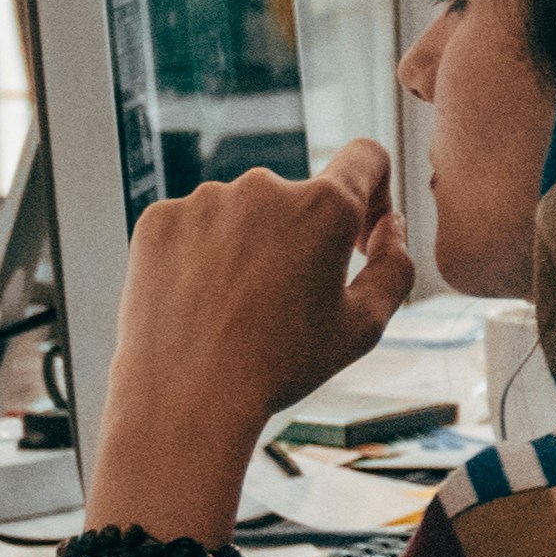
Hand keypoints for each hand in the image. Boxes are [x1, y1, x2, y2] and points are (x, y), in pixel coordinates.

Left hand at [100, 142, 399, 509]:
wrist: (186, 398)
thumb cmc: (280, 366)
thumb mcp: (365, 326)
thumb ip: (396, 265)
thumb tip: (390, 226)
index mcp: (325, 207)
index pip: (367, 158)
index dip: (375, 192)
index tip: (357, 236)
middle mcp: (264, 186)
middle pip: (298, 196)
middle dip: (302, 236)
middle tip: (287, 299)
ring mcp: (205, 199)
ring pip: (243, 212)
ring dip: (250, 244)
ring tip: (237, 308)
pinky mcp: (159, 218)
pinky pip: (194, 223)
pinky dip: (202, 253)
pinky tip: (201, 300)